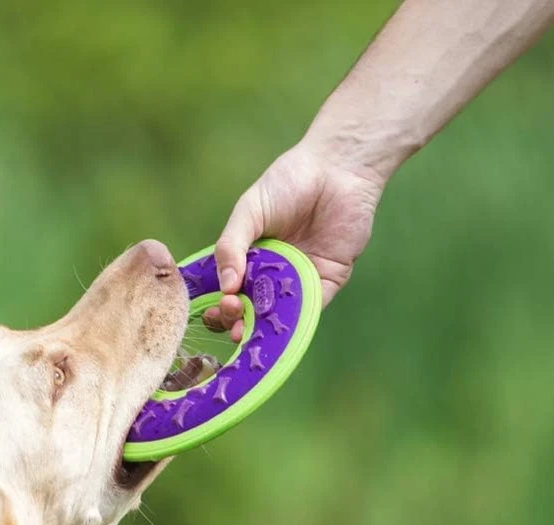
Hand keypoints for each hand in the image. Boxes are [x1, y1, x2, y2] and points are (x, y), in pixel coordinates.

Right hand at [206, 141, 385, 339]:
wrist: (337, 167)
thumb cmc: (289, 182)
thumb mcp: (248, 211)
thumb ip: (231, 246)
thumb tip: (225, 286)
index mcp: (250, 261)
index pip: (230, 293)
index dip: (220, 306)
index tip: (215, 307)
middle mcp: (272, 276)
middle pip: (251, 311)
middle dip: (237, 321)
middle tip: (231, 314)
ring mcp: (299, 281)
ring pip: (278, 315)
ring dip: (261, 328)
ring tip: (246, 329)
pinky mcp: (327, 281)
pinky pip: (309, 308)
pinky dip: (293, 320)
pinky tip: (276, 323)